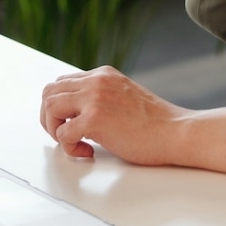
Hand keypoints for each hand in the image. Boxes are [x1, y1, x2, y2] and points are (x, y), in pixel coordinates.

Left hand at [40, 66, 187, 163]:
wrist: (176, 132)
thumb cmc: (155, 123)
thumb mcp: (123, 96)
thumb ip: (101, 97)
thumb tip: (76, 113)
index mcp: (103, 75)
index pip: (62, 82)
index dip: (59, 106)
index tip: (68, 123)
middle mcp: (96, 81)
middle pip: (49, 91)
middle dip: (50, 117)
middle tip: (65, 135)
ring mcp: (95, 98)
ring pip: (49, 107)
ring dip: (55, 129)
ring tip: (74, 142)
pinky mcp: (95, 119)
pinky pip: (62, 133)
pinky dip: (69, 147)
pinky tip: (88, 151)